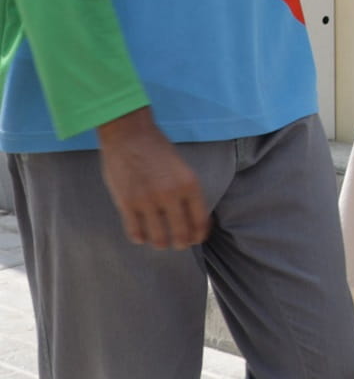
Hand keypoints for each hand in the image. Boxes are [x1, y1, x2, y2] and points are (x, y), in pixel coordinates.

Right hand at [97, 108, 207, 249]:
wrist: (130, 135)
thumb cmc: (158, 150)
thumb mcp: (183, 169)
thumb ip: (187, 192)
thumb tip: (194, 219)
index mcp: (190, 185)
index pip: (200, 221)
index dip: (200, 234)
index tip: (197, 238)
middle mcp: (171, 195)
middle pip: (181, 234)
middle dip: (182, 243)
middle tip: (179, 244)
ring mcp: (147, 201)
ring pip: (158, 239)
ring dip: (161, 244)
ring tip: (161, 242)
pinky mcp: (126, 204)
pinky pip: (135, 233)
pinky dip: (140, 238)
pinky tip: (142, 236)